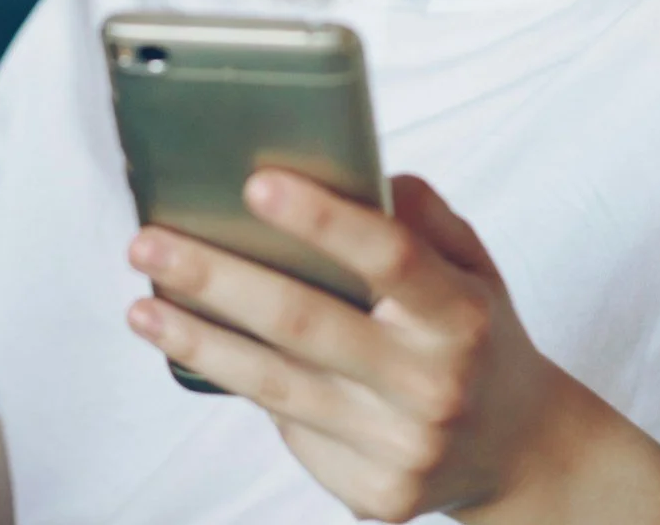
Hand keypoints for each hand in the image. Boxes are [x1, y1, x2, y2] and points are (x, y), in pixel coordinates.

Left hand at [125, 172, 584, 523]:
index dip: (323, 220)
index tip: (253, 182)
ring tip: (140, 305)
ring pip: (276, 386)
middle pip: (306, 324)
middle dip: (215, 278)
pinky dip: (245, 387)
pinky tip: (206, 354)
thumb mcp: (472, 267)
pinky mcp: (374, 495)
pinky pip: (290, 430)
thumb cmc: (474, 336)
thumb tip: (345, 167)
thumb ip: (418, 214)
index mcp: (462, 316)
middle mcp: (434, 386)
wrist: (519, 452)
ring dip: (197, 341)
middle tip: (146, 242)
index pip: (391, 257)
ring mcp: (402, 448)